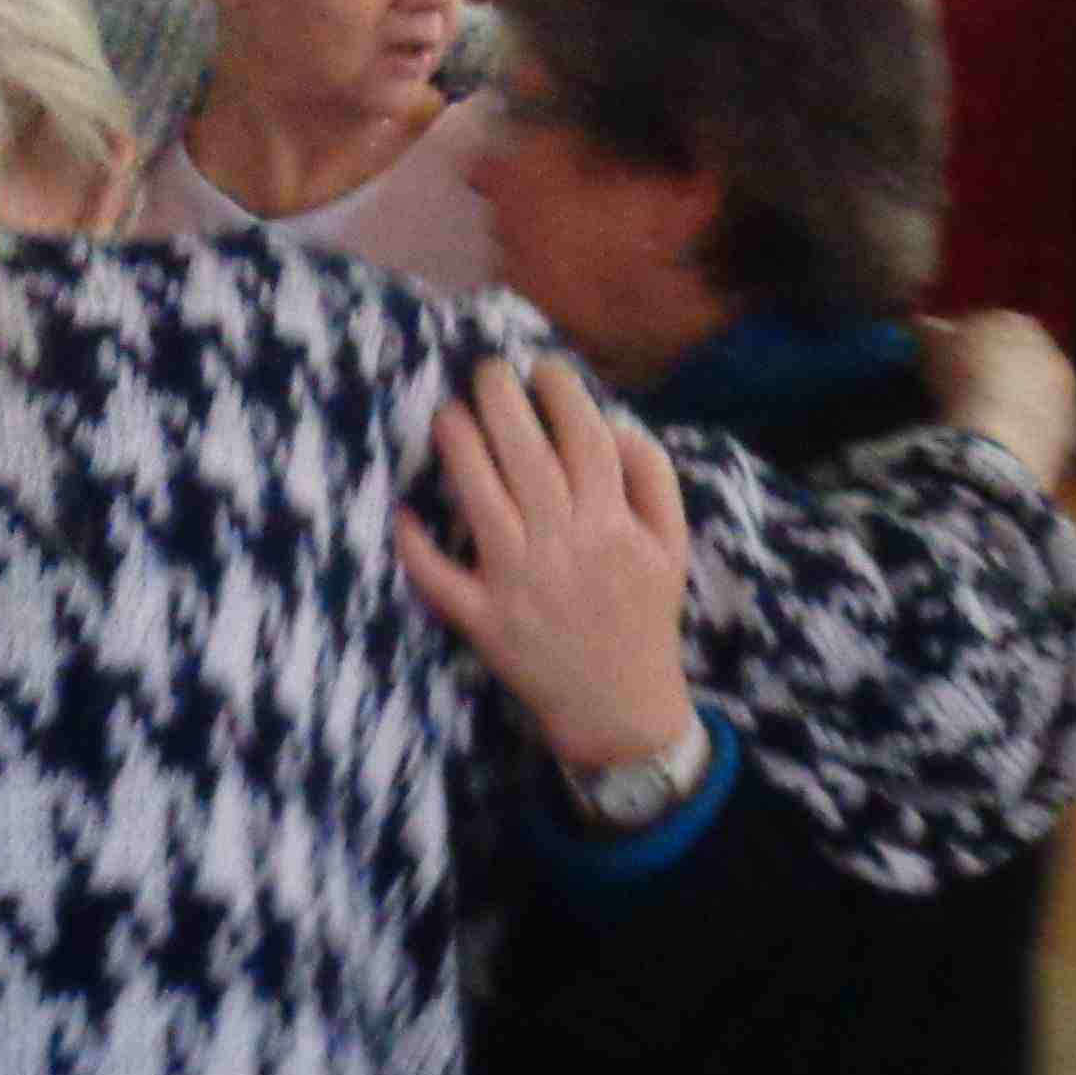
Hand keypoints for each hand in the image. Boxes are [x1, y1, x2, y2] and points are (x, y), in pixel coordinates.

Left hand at [394, 353, 696, 778]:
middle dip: (502, 401)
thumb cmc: (643, 615)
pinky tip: (404, 510)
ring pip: (481, 501)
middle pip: (527, 456)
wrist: (619, 707)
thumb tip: (612, 423)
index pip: (586, 439)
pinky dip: (417, 547)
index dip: (562, 393)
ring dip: (459, 450)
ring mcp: (518, 584)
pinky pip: (441, 579)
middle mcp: (563, 546)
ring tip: (447, 413)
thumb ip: (652, 478)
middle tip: (486, 370)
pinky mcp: (483, 620)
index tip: (543, 368)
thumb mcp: (671, 546)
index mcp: (612, 525)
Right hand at [922, 311, 1075, 488]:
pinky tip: (1005, 444)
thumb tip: (926, 326)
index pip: (988, 323)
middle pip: (1019, 357)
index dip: (964, 342)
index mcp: (1015, 322)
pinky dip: (1028, 432)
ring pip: (1036, 392)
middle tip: (967, 392)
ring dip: (1017, 401)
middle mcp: (1051, 350)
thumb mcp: (932, 348)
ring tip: (985, 422)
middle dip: (997, 371)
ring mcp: (1067, 391)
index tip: (945, 361)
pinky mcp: (1073, 429)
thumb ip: (931, 332)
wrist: (999, 439)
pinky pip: (1045, 426)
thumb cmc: (960, 382)